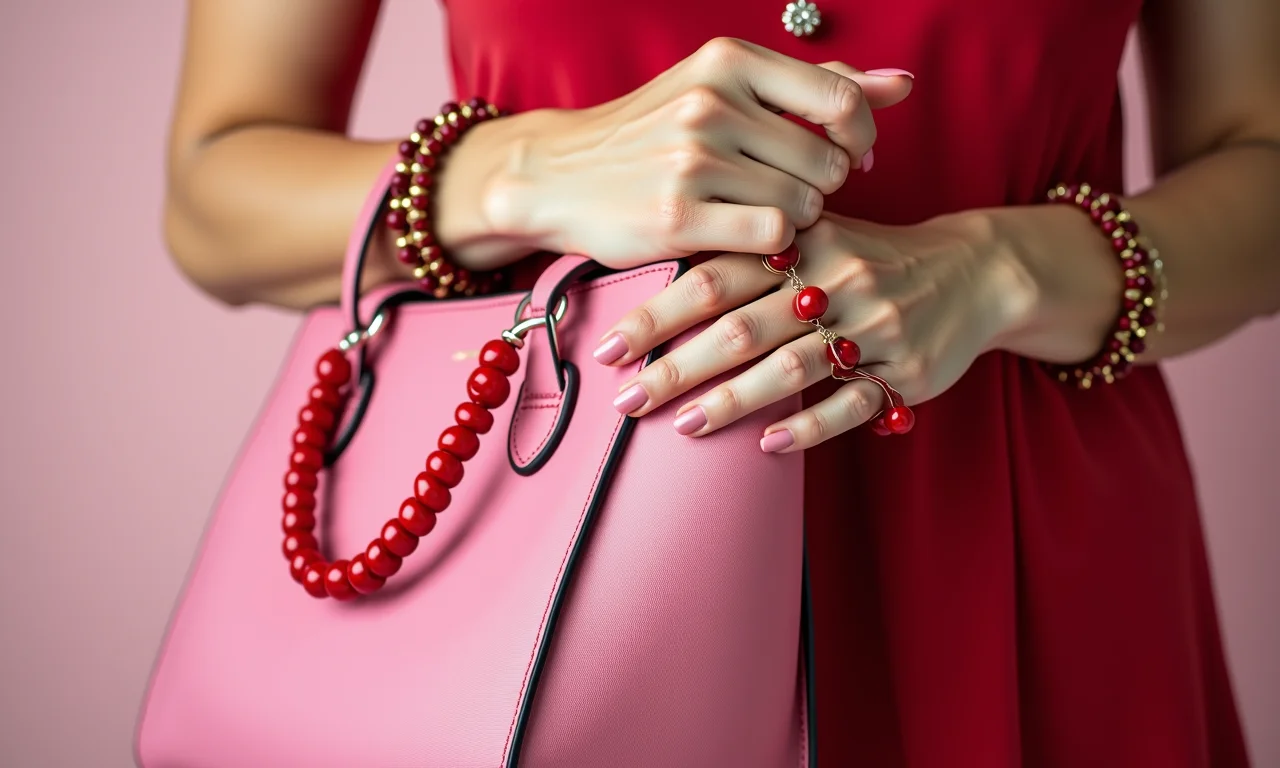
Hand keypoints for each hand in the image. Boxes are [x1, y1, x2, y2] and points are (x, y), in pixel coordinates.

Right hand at [441, 38, 912, 270]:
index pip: (842, 104)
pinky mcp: (678, 217)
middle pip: (828, 164)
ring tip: (752, 213)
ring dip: (793, 221)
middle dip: (819, 188)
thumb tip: (902, 85)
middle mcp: (712, 103)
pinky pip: (771, 238)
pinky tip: (741, 237)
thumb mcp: (724, 88)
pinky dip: (769, 246)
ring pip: (803, 206)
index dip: (858, 141)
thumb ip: (814, 88)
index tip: (843, 160)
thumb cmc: (653, 133)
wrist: (558, 174)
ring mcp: (692, 160)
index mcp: (729, 60)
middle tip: (780, 192)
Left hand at [593, 212, 1026, 450]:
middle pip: (740, 327)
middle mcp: (834, 279)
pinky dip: (808, 426)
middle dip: (677, 366)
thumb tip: (653, 286)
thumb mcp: (814, 234)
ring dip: (731, 400)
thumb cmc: (868, 256)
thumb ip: (747, 254)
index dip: (657, 313)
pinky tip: (765, 446)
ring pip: (790, 368)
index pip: (713, 277)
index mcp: (801, 241)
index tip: (608, 346)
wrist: (974, 270)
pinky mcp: (906, 370)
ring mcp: (873, 326)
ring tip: (682, 425)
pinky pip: (852, 405)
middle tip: (626, 400)